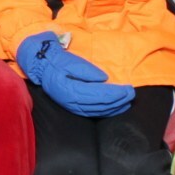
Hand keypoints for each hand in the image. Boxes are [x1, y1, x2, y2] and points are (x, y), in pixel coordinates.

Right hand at [16, 31, 135, 117]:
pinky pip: (93, 112)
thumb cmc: (58, 62)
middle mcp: (73, 101)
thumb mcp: (72, 62)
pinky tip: (115, 108)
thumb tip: (104, 79)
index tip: (129, 89)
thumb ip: (87, 71)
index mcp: (72, 90)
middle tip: (132, 94)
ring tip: (127, 102)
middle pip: (101, 105)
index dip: (116, 94)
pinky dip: (106, 111)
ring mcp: (73, 106)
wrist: (42, 67)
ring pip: (98, 111)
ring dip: (115, 107)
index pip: (99, 95)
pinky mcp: (74, 107)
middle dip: (119, 100)